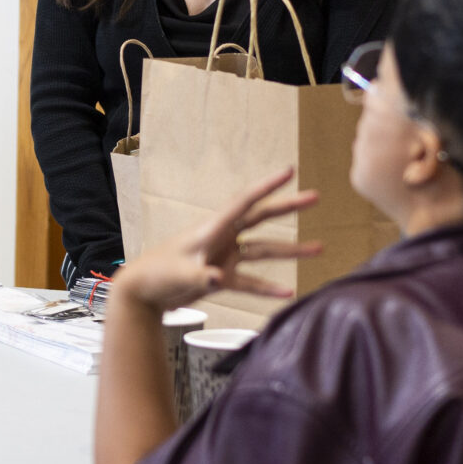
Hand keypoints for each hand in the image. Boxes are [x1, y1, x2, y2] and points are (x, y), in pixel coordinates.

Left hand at [110, 167, 322, 310]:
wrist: (142, 292)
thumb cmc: (156, 275)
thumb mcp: (178, 275)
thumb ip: (202, 277)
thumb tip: (221, 278)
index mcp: (211, 228)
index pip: (244, 202)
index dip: (267, 186)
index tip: (290, 171)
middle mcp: (222, 237)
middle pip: (261, 218)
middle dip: (288, 207)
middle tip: (316, 197)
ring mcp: (225, 255)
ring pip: (264, 249)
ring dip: (291, 250)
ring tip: (320, 248)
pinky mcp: (223, 275)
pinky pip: (251, 280)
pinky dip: (268, 286)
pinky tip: (287, 292)